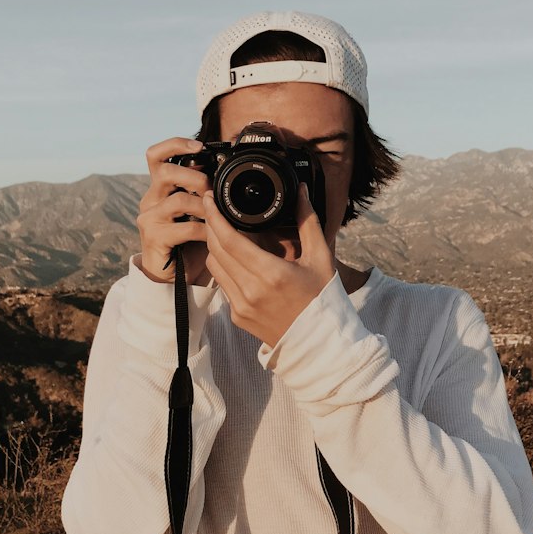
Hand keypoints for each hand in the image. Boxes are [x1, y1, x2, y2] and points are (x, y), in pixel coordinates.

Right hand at [137, 137, 211, 283]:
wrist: (172, 275)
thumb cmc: (187, 240)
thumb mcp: (195, 210)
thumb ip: (200, 190)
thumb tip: (218, 168)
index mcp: (159, 187)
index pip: (156, 155)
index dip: (175, 145)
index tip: (199, 146)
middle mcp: (150, 199)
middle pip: (166, 172)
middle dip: (195, 177)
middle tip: (211, 190)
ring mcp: (149, 218)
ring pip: (178, 200)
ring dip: (204, 207)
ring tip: (216, 217)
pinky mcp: (154, 237)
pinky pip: (185, 228)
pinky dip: (204, 231)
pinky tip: (212, 236)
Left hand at [202, 183, 335, 345]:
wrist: (321, 344)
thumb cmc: (323, 299)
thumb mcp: (320, 257)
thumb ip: (307, 220)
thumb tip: (300, 190)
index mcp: (272, 274)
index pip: (229, 239)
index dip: (215, 216)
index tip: (209, 198)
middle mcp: (251, 291)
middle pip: (215, 250)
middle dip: (210, 226)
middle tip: (213, 208)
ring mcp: (242, 306)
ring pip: (214, 266)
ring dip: (214, 246)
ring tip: (223, 231)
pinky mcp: (238, 316)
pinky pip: (222, 284)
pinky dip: (224, 266)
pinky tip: (234, 257)